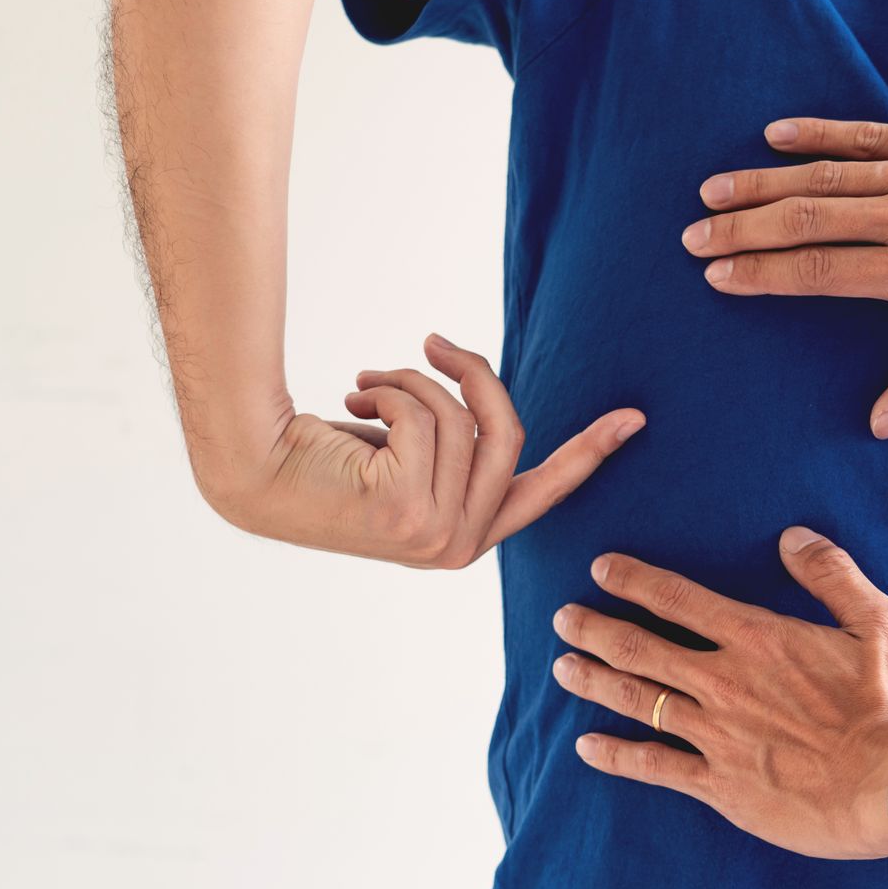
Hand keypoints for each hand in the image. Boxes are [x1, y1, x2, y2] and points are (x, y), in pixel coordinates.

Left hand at [206, 333, 643, 567]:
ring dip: (408, 383)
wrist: (255, 472)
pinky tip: (350, 399)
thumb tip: (480, 396)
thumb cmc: (326, 462)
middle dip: (471, 374)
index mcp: (468, 538)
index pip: (543, 487)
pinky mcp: (405, 509)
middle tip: (431, 342)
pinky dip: (386, 388)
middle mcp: (459, 546)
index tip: (633, 419)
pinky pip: (423, 416)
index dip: (590, 451)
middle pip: (508, 431)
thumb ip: (454, 445)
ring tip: (364, 387)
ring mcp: (434, 534)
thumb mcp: (409, 456)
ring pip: (458, 418)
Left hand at [550, 528, 887, 858]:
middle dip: (595, 628)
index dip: (634, 579)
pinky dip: (616, 755)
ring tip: (562, 667)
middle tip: (563, 617)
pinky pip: (655, 767)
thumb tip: (793, 536)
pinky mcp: (722, 786)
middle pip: (640, 647)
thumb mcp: (878, 623)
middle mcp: (724, 682)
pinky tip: (586, 746)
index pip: (679, 599)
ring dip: (595, 680)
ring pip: (637, 700)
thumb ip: (832, 575)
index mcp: (758, 639)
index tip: (600, 568)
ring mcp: (717, 736)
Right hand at [680, 105, 887, 436]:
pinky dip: (819, 134)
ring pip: (826, 175)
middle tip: (692, 236)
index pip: (822, 271)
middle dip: (743, 228)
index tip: (717, 277)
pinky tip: (776, 133)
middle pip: (807, 219)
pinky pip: (867, 135)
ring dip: (764, 181)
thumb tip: (879, 424)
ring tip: (713, 190)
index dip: (764, 274)